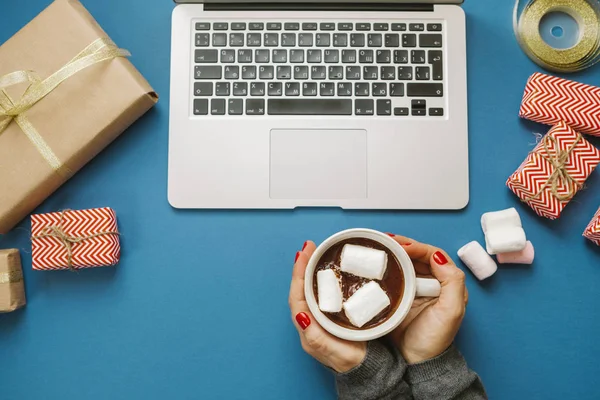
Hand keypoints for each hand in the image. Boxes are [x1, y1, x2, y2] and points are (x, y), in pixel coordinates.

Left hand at [289, 241, 366, 372]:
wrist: (365, 368)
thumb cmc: (349, 360)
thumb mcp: (335, 352)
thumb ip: (317, 337)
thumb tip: (301, 315)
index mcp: (307, 326)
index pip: (297, 295)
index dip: (299, 273)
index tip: (303, 254)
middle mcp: (309, 319)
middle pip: (301, 288)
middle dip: (303, 265)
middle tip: (309, 246)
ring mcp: (318, 316)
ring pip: (310, 288)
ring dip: (310, 269)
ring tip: (314, 252)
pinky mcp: (329, 313)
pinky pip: (321, 291)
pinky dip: (321, 277)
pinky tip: (327, 268)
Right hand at [388, 234, 468, 363]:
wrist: (414, 362)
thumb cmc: (434, 339)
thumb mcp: (452, 311)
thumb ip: (453, 282)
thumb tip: (438, 256)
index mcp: (447, 283)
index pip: (433, 255)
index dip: (418, 247)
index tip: (402, 246)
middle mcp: (432, 283)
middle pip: (417, 256)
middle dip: (402, 245)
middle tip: (386, 240)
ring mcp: (414, 289)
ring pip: (404, 263)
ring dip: (392, 253)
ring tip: (379, 245)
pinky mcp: (398, 296)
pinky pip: (392, 276)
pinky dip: (384, 267)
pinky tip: (375, 263)